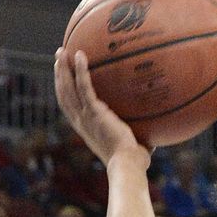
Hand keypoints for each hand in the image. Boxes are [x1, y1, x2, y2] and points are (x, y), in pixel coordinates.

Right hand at [54, 48, 150, 169]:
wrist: (128, 165)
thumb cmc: (133, 161)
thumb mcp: (133, 144)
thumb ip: (139, 134)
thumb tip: (157, 130)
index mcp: (85, 128)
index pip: (69, 106)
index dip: (64, 90)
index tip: (63, 77)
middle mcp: (81, 121)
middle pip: (63, 93)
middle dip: (59, 74)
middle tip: (59, 56)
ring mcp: (85, 116)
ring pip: (68, 87)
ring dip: (63, 68)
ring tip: (62, 51)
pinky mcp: (94, 111)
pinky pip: (84, 86)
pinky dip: (80, 70)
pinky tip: (80, 54)